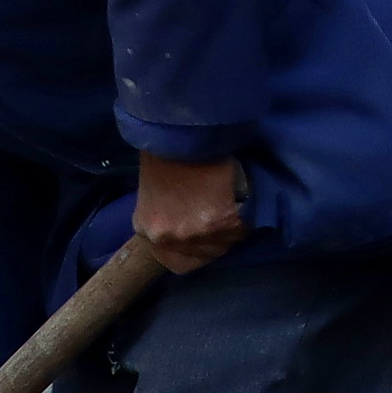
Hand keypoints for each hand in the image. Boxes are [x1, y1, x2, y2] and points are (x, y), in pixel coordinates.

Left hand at [135, 150, 246, 272]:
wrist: (185, 131)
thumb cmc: (164, 151)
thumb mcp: (152, 190)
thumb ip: (164, 213)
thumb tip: (182, 221)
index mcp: (147, 229)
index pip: (175, 262)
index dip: (191, 249)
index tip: (200, 234)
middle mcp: (170, 238)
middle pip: (204, 255)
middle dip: (212, 239)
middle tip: (217, 213)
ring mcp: (200, 235)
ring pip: (226, 244)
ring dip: (230, 228)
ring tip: (227, 201)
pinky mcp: (228, 224)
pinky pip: (243, 229)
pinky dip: (244, 217)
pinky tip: (238, 197)